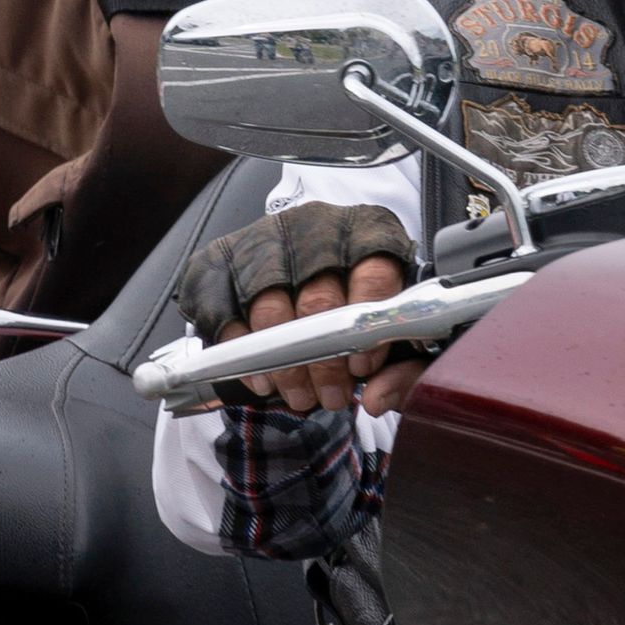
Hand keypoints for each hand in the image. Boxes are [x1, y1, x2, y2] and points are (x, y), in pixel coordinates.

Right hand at [177, 202, 429, 414]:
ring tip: (299, 396)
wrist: (307, 264)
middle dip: (323, 360)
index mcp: (369, 230)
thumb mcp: (394, 321)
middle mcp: (315, 226)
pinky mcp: (222, 256)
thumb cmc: (359, 298)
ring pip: (269, 308)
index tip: (363, 368)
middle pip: (317, 298)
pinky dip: (239, 351)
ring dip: (283, 365)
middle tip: (330, 397)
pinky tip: (261, 378)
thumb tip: (379, 397)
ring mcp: (265, 238)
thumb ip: (403, 362)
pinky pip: (221, 308)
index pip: (373, 273)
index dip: (367, 327)